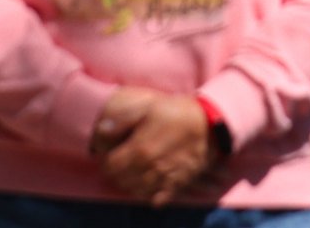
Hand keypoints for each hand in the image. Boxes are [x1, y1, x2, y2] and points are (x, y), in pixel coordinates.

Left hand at [89, 87, 220, 202]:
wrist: (208, 123)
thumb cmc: (175, 112)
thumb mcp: (147, 108)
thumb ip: (122, 120)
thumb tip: (101, 130)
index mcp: (139, 149)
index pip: (110, 167)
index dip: (106, 162)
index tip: (109, 156)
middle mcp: (149, 167)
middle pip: (121, 181)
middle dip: (116, 174)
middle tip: (120, 165)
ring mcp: (164, 178)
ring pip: (137, 192)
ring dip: (131, 185)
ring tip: (132, 175)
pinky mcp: (178, 184)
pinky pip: (157, 200)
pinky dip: (150, 197)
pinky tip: (149, 186)